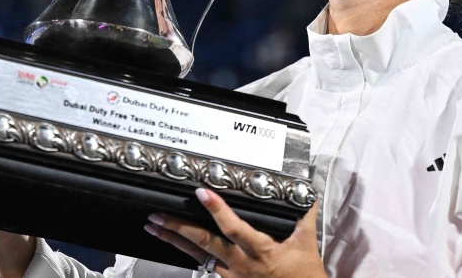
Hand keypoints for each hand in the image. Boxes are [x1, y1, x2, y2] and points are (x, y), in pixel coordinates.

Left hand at [145, 188, 326, 277]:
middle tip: (158, 215)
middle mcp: (242, 265)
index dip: (217, 210)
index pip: (234, 228)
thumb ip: (304, 214)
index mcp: (261, 251)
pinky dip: (187, 254)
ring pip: (198, 256)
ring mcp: (232, 276)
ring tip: (155, 227)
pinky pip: (204, 266)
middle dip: (178, 228)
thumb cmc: (304, 273)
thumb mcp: (307, 242)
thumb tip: (307, 192)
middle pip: (205, 244)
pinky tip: (173, 244)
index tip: (202, 193)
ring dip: (174, 241)